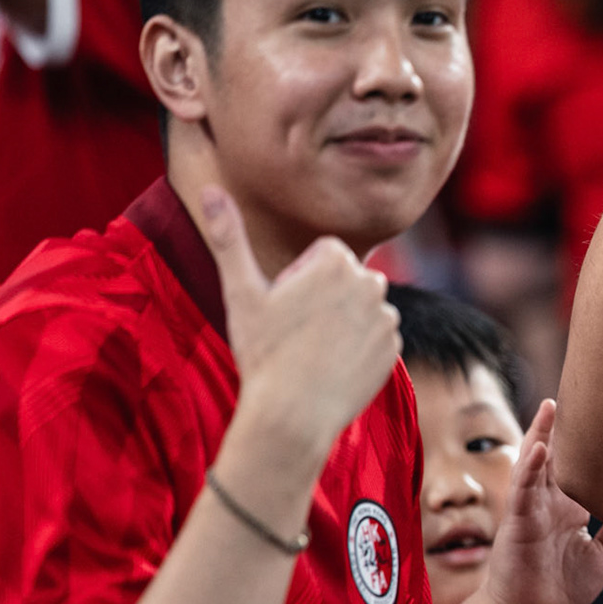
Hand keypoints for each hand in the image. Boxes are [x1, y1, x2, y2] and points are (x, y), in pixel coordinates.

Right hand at [201, 186, 400, 455]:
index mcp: (339, 262)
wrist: (293, 416)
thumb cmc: (263, 351)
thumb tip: (208, 187)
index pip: (323, 254)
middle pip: (342, 279)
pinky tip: (331, 368)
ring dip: (339, 323)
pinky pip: (373, 338)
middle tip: (294, 332)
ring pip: (357, 309)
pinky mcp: (394, 349)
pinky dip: (355, 349)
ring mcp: (388, 318)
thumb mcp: (240, 291)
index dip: (298, 278)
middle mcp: (373, 283)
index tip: (283, 306)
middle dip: (321, 297)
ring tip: (311, 352)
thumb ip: (229, 236)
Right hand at [484, 400, 602, 603]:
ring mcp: (532, 509)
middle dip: (565, 426)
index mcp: (569, 507)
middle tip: (581, 392)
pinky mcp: (518, 523)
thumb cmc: (562, 588)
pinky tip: (539, 448)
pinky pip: (523, 491)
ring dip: (543, 434)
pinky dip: (530, 468)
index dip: (591, 441)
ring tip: (552, 405)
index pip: (580, 465)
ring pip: (536, 464)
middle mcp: (550, 502)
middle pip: (557, 455)